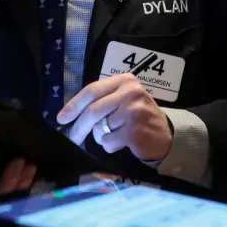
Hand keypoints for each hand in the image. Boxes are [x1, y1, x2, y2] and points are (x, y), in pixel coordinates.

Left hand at [57, 75, 172, 161]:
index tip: (62, 117)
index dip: (74, 104)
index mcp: (125, 80)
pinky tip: (124, 141)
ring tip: (117, 134)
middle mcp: (130, 92)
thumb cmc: (138, 116)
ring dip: (102, 137)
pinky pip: (108, 141)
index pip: (92, 90)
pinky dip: (110, 145)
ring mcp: (134, 111)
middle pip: (93, 110)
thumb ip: (101, 101)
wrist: (165, 134)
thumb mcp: (122, 99)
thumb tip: (69, 114)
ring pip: (100, 128)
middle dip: (79, 127)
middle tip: (73, 138)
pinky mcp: (134, 130)